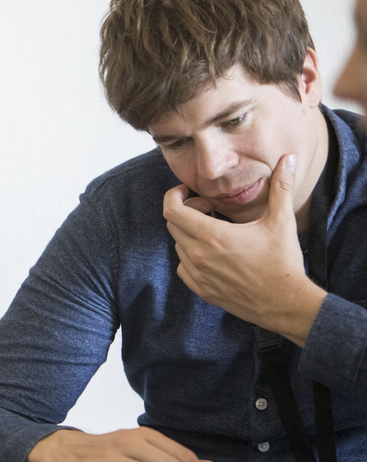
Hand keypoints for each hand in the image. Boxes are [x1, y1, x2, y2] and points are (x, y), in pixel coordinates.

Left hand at [162, 154, 324, 345]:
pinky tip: (214, 253)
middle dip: (187, 211)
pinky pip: (182, 266)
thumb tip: (288, 158)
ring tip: (216, 230)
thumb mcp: (282, 221)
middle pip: (173, 224)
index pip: (172, 210)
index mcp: (212, 236)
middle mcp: (198, 255)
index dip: (174, 196)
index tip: (188, 192)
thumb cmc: (282, 262)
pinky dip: (191, 255)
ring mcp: (197, 274)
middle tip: (209, 209)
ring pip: (178, 245)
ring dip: (190, 233)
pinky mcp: (200, 289)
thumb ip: (281, 187)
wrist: (285, 303)